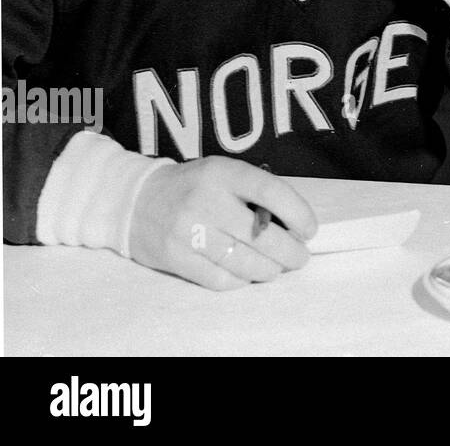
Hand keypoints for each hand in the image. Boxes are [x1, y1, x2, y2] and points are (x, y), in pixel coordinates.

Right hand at [128, 157, 316, 290]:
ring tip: (277, 268)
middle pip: (260, 235)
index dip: (297, 213)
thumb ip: (256, 193)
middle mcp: (206, 201)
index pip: (270, 192)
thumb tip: (294, 226)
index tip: (310, 230)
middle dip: (289, 251)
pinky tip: (248, 275)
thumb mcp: (224, 173)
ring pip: (242, 261)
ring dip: (269, 270)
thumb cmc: (194, 186)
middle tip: (299, 257)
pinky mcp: (175, 258)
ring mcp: (188, 231)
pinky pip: (218, 278)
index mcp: (223, 173)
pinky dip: (240, 281)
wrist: (135, 199)